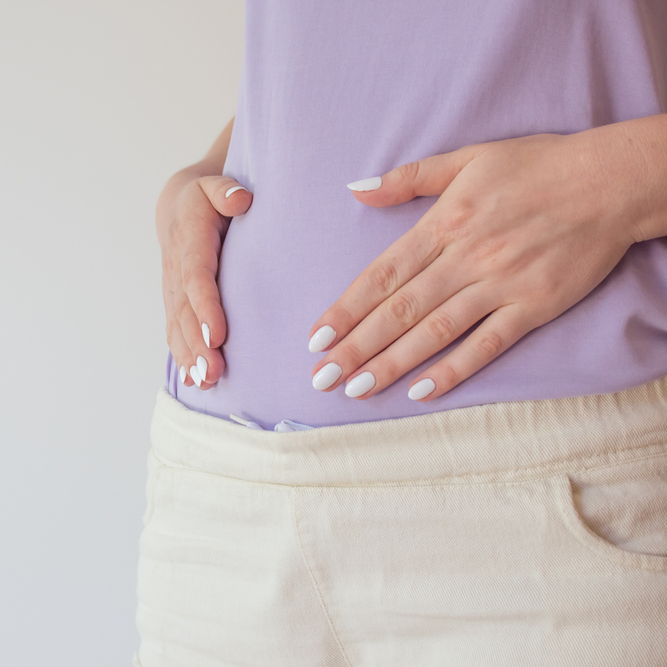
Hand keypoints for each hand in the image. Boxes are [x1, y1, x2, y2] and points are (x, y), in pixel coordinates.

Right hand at [157, 165, 251, 388]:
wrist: (178, 208)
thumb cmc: (206, 197)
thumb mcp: (215, 184)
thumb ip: (226, 190)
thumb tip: (241, 199)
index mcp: (190, 242)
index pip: (196, 278)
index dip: (204, 307)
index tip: (216, 335)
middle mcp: (177, 271)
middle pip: (186, 313)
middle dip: (197, 345)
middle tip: (212, 373)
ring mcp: (173, 291)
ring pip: (178, 328)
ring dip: (189, 358)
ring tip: (205, 383)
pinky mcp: (175, 304)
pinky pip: (175, 332)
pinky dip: (182, 358)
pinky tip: (193, 382)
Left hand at [308, 129, 646, 400]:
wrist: (612, 180)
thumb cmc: (536, 166)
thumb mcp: (468, 158)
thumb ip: (408, 179)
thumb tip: (356, 191)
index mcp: (445, 222)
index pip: (383, 274)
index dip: (347, 308)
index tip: (315, 337)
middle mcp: (467, 256)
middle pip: (400, 309)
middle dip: (356, 346)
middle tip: (321, 377)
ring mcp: (501, 284)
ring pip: (435, 331)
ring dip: (392, 363)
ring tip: (355, 388)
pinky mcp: (534, 306)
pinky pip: (487, 344)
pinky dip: (453, 369)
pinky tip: (420, 392)